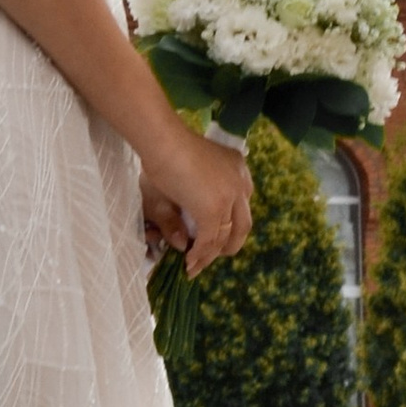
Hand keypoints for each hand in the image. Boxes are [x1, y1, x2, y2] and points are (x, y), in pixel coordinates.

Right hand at [140, 121, 252, 276]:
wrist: (163, 140)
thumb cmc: (167, 148)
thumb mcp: (186, 176)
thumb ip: (191, 204)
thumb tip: (188, 241)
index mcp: (238, 167)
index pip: (242, 203)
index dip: (231, 222)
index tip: (217, 233)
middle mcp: (241, 182)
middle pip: (242, 224)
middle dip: (229, 244)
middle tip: (212, 255)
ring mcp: (230, 197)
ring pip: (227, 235)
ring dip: (211, 254)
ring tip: (197, 266)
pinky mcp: (215, 209)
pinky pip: (210, 240)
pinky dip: (201, 254)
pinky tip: (190, 263)